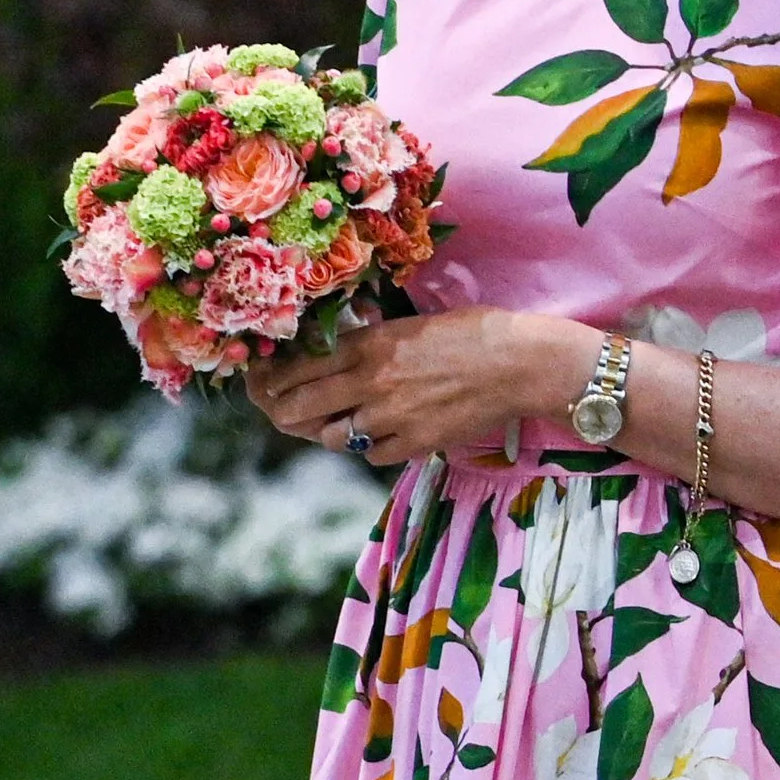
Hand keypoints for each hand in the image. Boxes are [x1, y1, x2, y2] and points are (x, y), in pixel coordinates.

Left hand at [248, 307, 592, 467]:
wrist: (519, 363)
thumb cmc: (471, 332)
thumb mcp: (409, 323)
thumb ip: (369, 338)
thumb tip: (336, 344)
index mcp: (367, 345)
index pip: (297, 368)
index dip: (271, 380)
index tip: (260, 383)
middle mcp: (370, 383)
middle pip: (299, 408)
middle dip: (283, 412)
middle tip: (279, 412)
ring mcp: (391, 418)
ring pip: (332, 437)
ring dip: (327, 431)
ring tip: (332, 423)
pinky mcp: (414, 444)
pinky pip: (370, 455)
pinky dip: (367, 447)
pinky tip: (375, 434)